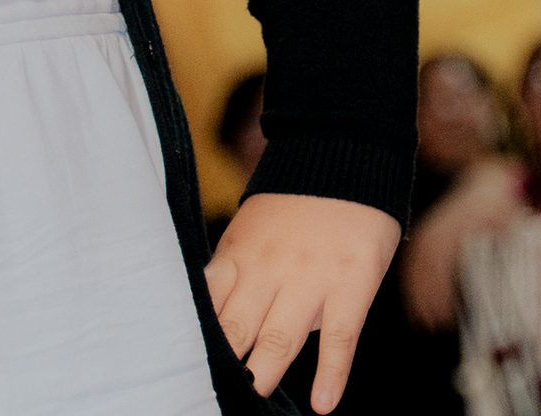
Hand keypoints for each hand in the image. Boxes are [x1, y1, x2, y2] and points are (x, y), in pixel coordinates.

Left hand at [208, 191, 403, 412]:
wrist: (348, 150)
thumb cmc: (296, 200)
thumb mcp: (249, 229)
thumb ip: (233, 273)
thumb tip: (212, 321)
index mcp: (239, 257)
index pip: (208, 309)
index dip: (196, 343)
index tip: (188, 371)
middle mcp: (269, 270)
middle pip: (237, 331)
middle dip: (226, 368)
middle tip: (218, 397)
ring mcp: (311, 278)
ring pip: (279, 339)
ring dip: (264, 375)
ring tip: (254, 402)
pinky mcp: (352, 282)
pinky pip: (341, 336)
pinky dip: (333, 373)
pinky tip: (324, 403)